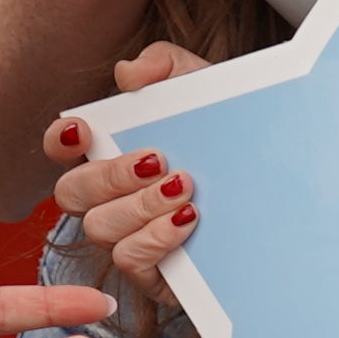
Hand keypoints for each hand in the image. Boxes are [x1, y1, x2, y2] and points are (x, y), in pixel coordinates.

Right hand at [41, 48, 211, 289]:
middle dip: (110, 176)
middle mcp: (110, 197)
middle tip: (158, 161)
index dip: (59, 140)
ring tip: (184, 188)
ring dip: (139, 206)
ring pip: (98, 228)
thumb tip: (128, 73)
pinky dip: (155, 237)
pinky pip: (129, 260)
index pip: (63, 147)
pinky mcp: (151, 272)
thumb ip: (166, 65)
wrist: (278, 188)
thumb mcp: (205, 91)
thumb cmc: (228, 138)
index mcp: (113, 150)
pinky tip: (187, 219)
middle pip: (71, 193)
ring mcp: (127, 236)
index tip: (83, 130)